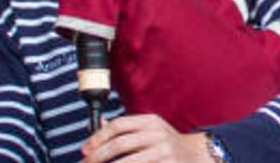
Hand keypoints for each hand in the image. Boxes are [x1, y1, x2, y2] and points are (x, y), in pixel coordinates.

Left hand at [81, 114, 212, 162]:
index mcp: (150, 121)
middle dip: (98, 156)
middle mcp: (158, 134)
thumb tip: (93, 126)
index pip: (118, 125)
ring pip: (128, 161)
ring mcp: (164, 151)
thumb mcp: (147, 131)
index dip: (98, 137)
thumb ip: (122, 129)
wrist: (195, 155)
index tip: (85, 150)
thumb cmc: (164, 144)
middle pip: (120, 143)